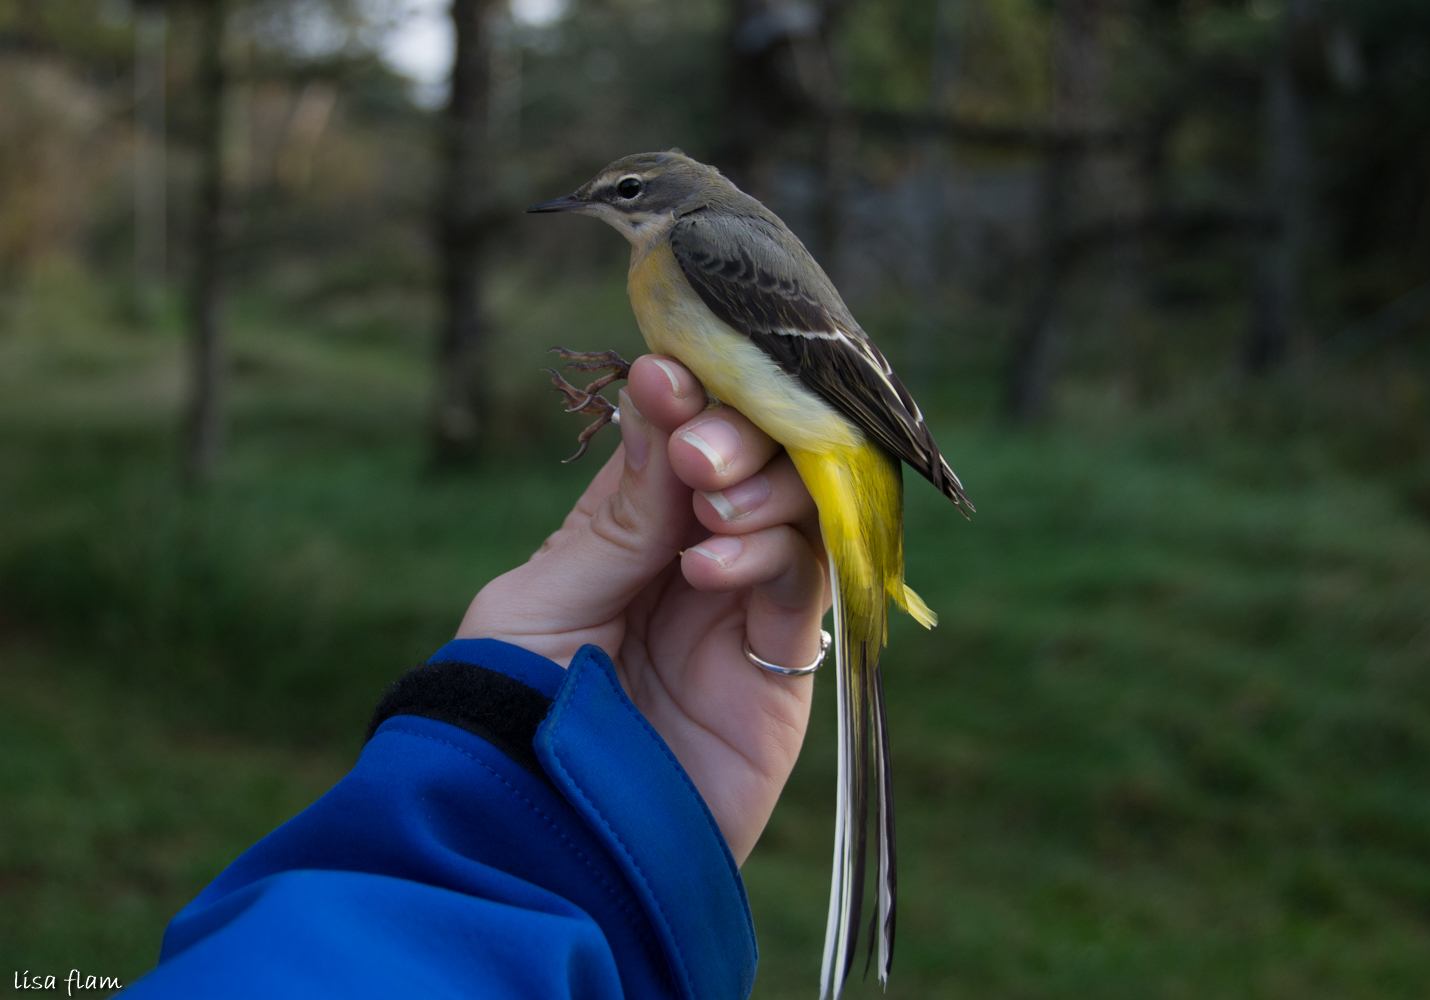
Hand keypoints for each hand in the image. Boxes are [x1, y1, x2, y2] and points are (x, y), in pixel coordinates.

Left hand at [457, 355, 828, 863]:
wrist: (544, 845)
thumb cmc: (510, 717)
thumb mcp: (542, 606)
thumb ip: (616, 518)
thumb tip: (656, 401)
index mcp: (622, 534)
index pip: (673, 441)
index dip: (683, 400)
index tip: (670, 375)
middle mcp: (688, 559)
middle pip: (748, 462)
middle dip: (732, 436)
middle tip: (697, 455)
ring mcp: (739, 609)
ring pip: (793, 509)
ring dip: (760, 489)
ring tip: (709, 514)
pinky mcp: (779, 666)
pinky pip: (803, 584)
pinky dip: (771, 556)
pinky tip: (713, 569)